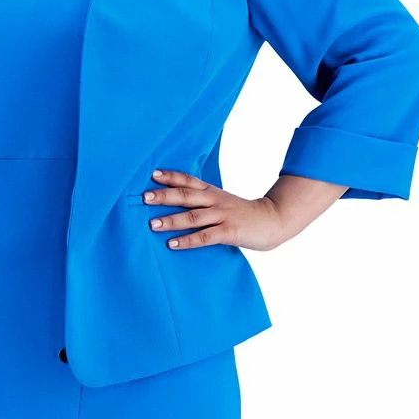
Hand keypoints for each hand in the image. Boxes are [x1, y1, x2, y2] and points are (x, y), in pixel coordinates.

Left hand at [143, 169, 288, 251]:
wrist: (274, 220)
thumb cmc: (243, 214)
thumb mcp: (222, 202)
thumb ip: (203, 202)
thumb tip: (177, 204)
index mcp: (212, 192)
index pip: (189, 180)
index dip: (171, 176)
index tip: (152, 174)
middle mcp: (215, 201)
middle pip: (186, 195)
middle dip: (164, 196)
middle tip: (144, 198)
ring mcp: (222, 215)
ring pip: (192, 216)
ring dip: (171, 220)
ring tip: (152, 224)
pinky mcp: (229, 231)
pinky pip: (205, 236)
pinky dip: (187, 240)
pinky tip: (172, 244)